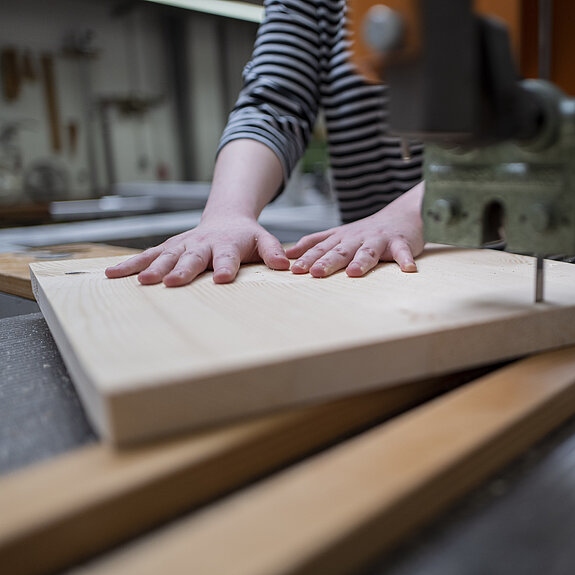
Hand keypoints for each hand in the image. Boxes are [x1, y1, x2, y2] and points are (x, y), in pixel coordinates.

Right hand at [105, 216, 289, 285]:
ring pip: (165, 257)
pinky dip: (129, 265)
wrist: (225, 219)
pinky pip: (146, 256)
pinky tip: (111, 275)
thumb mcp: (263, 240)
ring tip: (142, 282)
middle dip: (182, 270)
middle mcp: (201, 246)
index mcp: (226, 246)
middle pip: (191, 259)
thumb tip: (285, 266)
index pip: (226, 258)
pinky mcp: (167, 248)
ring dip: (153, 269)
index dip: (224, 267)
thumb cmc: (245, 237)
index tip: (221, 278)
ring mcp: (181, 246)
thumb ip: (272, 252)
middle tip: (173, 282)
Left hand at [286, 183, 424, 277]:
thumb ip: (315, 243)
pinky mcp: (400, 242)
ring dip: (361, 261)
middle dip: (328, 261)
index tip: (294, 270)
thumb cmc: (366, 231)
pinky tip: (408, 269)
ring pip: (368, 251)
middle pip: (341, 251)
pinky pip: (403, 252)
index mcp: (341, 238)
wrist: (402, 215)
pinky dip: (405, 259)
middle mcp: (357, 238)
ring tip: (354, 272)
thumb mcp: (338, 235)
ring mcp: (379, 239)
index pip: (321, 249)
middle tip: (316, 273)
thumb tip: (289, 254)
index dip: (308, 259)